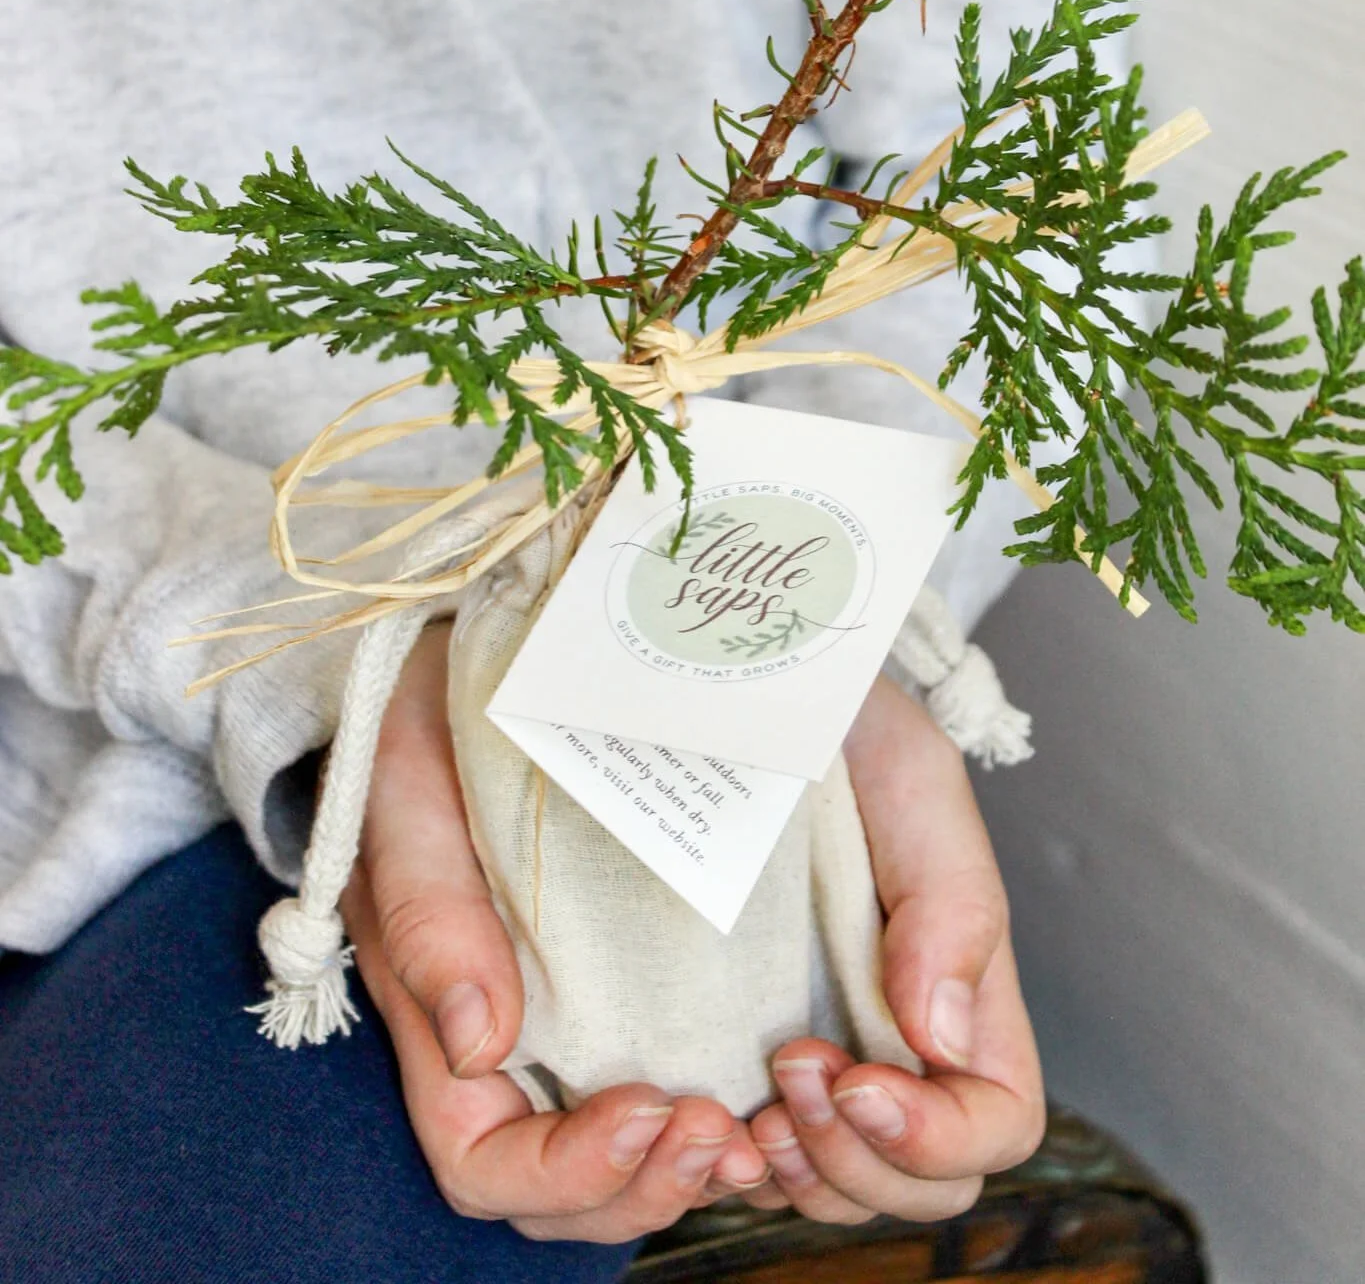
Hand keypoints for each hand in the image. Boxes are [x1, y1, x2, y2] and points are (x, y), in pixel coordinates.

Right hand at [340, 622, 767, 1241]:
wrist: (486, 640)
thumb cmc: (434, 707)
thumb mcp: (412, 776)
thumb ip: (430, 904)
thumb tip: (482, 1043)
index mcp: (439, 998)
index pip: (484, 1159)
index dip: (564, 1170)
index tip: (646, 1111)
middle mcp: (499, 1031)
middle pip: (557, 1190)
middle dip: (642, 1186)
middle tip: (727, 1137)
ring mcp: (566, 1010)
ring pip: (616, 1160)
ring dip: (685, 1170)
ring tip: (756, 1134)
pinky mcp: (628, 976)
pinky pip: (663, 1085)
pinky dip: (717, 1116)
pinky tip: (774, 1086)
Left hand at [740, 676, 1044, 1224]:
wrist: (754, 695)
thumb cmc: (853, 731)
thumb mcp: (915, 786)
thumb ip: (949, 907)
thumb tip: (938, 1039)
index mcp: (966, 996)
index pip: (995, 1124)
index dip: (935, 1137)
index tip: (860, 1078)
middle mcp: (904, 1044)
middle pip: (923, 1183)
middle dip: (857, 1160)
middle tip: (789, 1074)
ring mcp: (828, 1056)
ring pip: (842, 1188)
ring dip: (799, 1174)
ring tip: (749, 1114)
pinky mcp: (747, 1052)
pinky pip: (763, 1159)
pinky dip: (743, 1166)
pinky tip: (712, 1119)